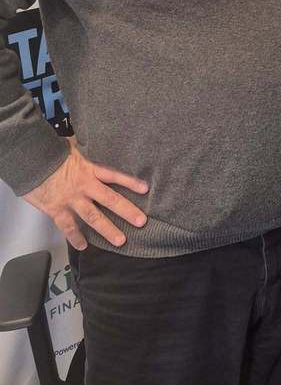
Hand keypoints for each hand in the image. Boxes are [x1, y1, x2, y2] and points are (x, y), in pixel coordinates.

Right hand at [23, 143, 148, 249]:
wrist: (30, 162)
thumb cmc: (51, 152)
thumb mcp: (74, 146)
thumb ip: (86, 148)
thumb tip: (95, 137)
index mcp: (90, 169)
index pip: (115, 176)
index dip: (131, 182)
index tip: (145, 189)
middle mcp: (85, 186)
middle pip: (110, 200)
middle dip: (127, 211)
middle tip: (141, 222)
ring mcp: (72, 200)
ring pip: (93, 217)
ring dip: (107, 230)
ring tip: (120, 240)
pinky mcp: (57, 210)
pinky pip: (68, 227)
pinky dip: (75, 238)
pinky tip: (83, 246)